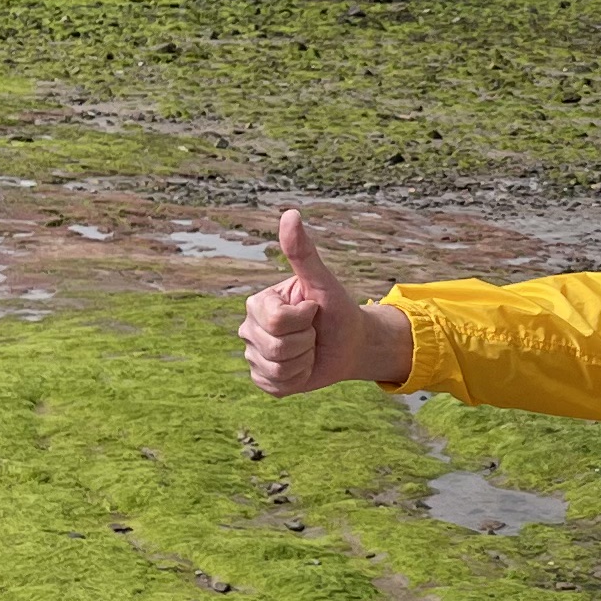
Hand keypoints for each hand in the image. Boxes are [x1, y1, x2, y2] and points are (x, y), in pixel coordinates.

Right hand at [239, 208, 412, 394]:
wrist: (350, 344)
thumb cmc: (337, 309)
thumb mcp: (323, 281)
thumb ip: (303, 253)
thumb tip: (291, 214)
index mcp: (258, 303)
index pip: (276, 320)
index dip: (304, 319)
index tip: (312, 309)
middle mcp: (249, 328)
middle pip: (274, 347)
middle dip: (306, 342)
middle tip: (313, 332)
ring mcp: (254, 355)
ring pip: (276, 369)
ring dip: (304, 361)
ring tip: (310, 349)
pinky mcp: (263, 379)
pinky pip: (276, 386)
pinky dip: (299, 379)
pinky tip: (304, 367)